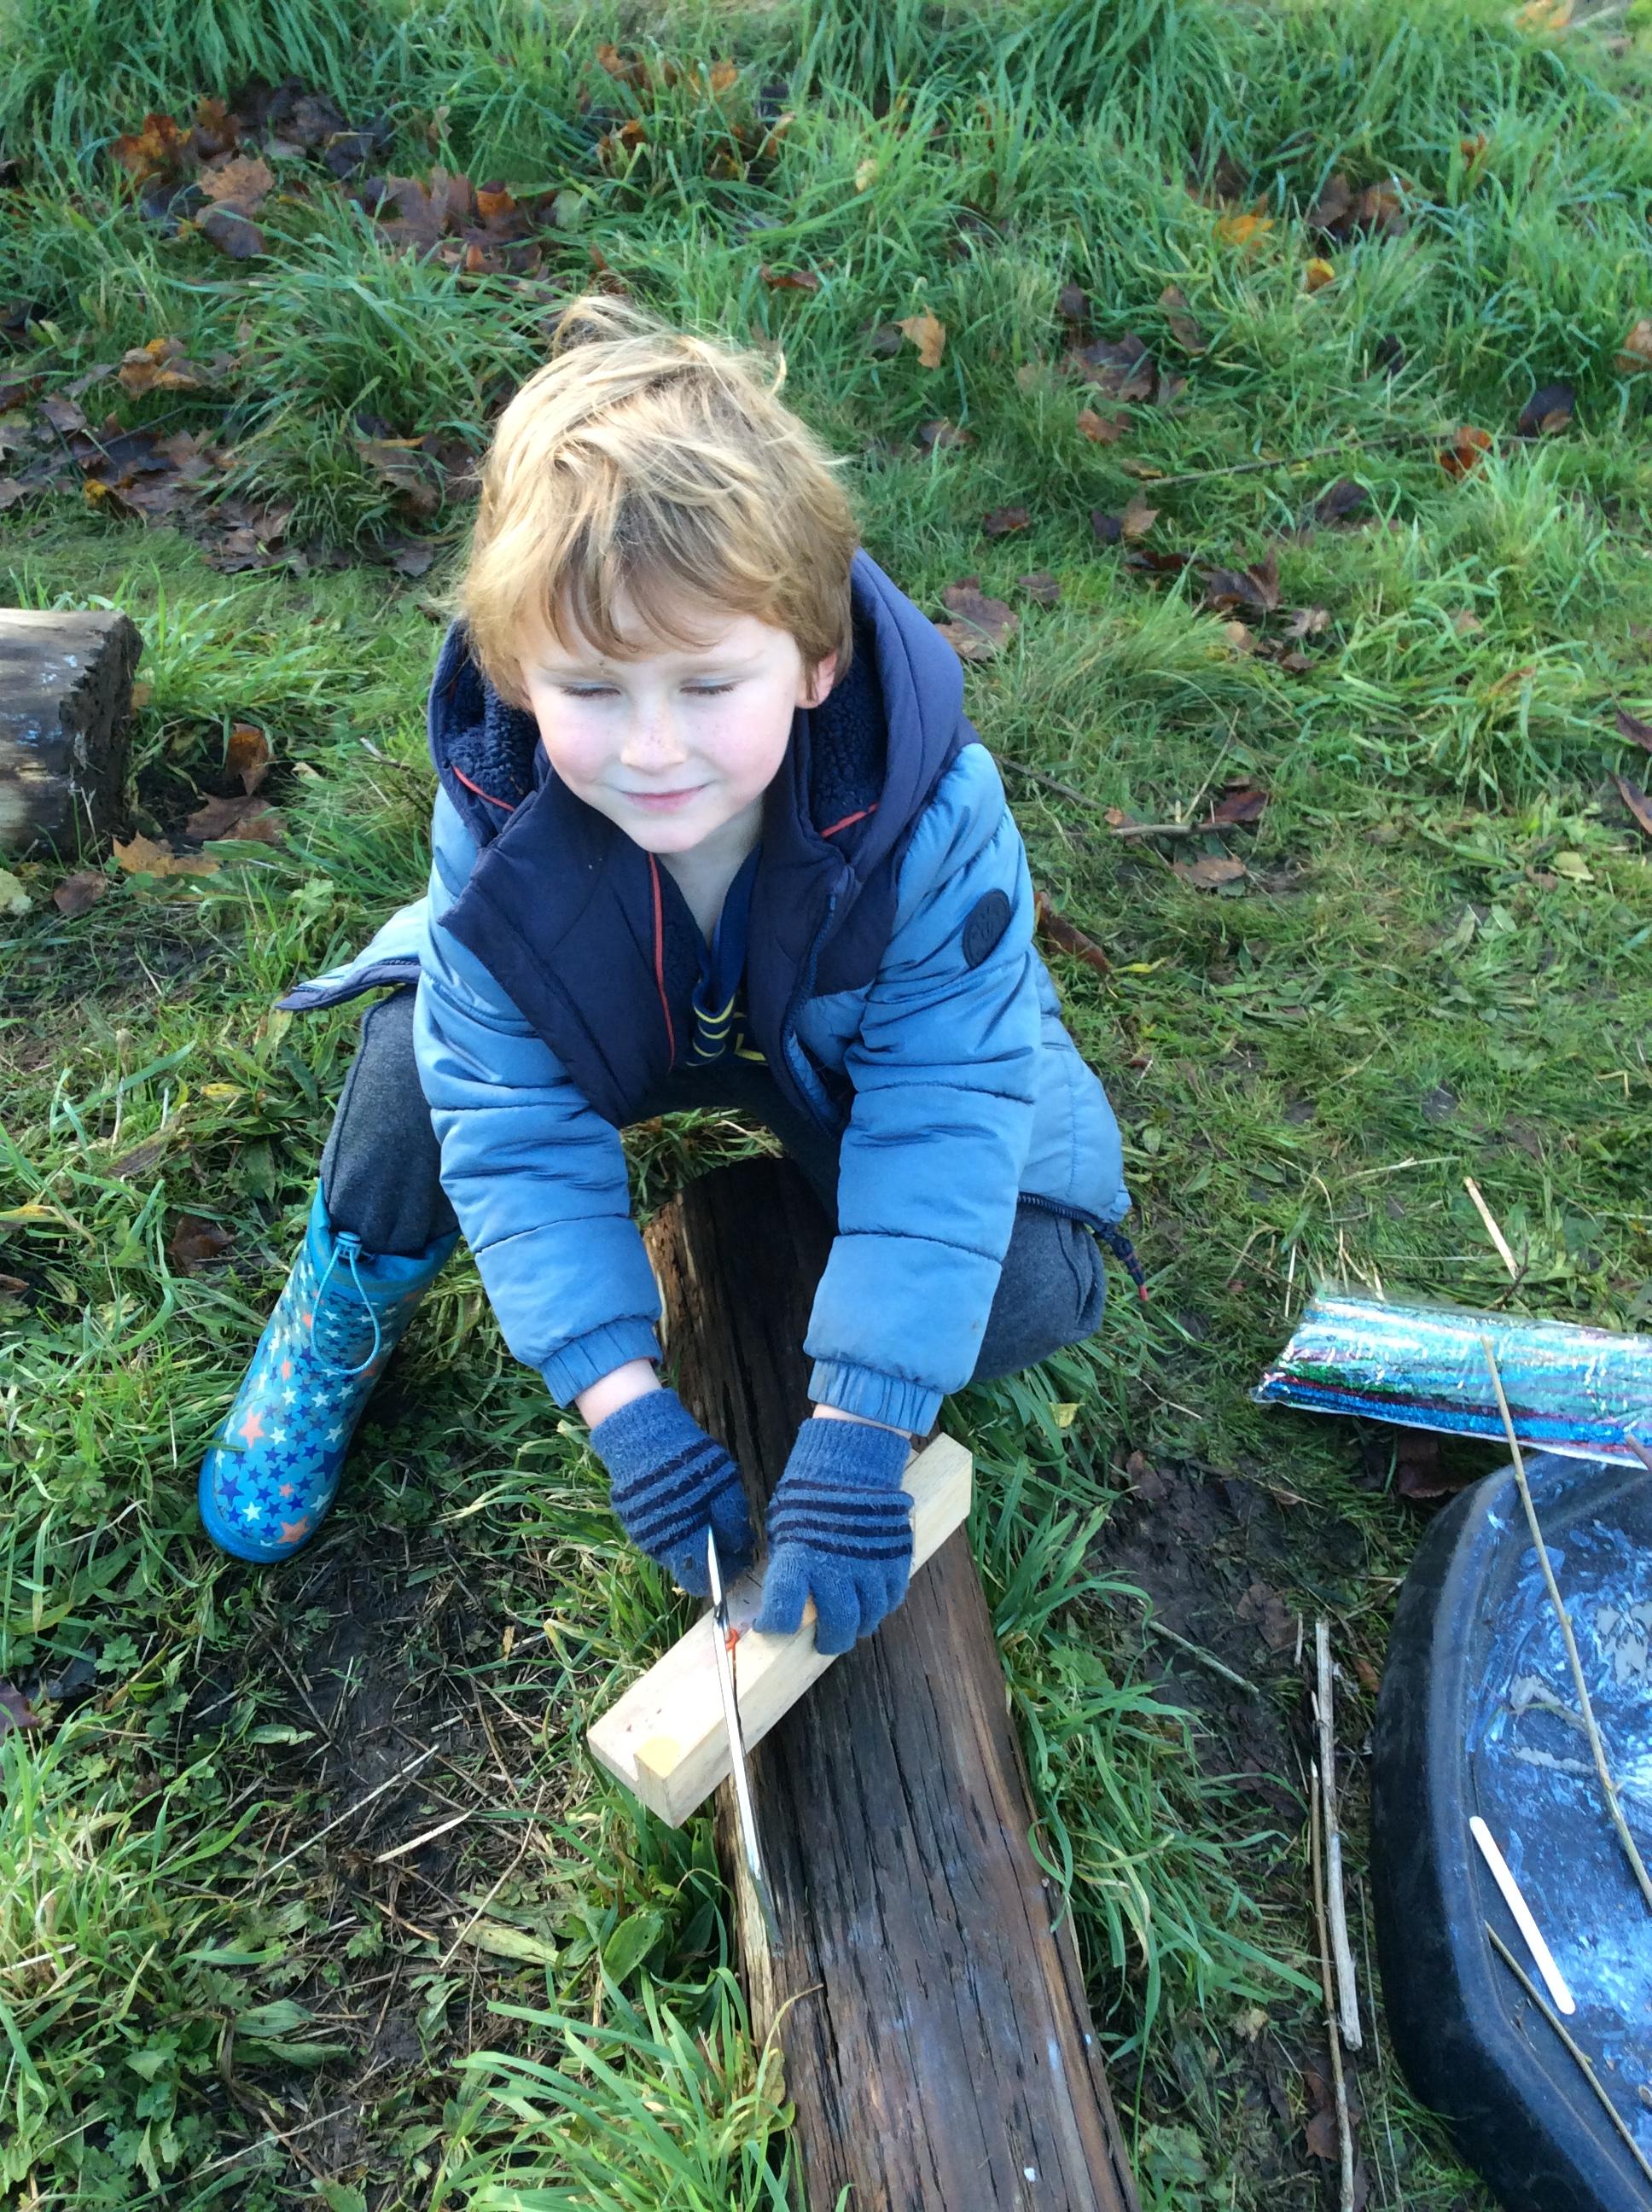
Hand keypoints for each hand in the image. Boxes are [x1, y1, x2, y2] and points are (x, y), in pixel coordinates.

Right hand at [588, 1385, 755, 1597]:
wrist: (641, 1434)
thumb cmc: (687, 1459)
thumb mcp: (723, 1484)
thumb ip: (732, 1519)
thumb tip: (739, 1546)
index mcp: (683, 1540)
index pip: (701, 1579)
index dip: (723, 1574)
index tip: (739, 1559)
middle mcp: (659, 1546)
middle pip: (688, 1568)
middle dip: (711, 1559)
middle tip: (729, 1539)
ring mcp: (642, 1534)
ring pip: (674, 1553)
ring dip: (693, 1544)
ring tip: (710, 1520)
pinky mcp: (633, 1519)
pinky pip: (661, 1536)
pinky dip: (677, 1531)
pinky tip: (688, 1509)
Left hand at [752, 1416, 913, 1655]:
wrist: (853, 1458)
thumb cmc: (810, 1491)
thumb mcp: (784, 1525)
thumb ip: (788, 1564)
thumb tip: (787, 1596)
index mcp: (798, 1557)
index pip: (783, 1611)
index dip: (775, 1626)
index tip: (770, 1627)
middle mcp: (835, 1569)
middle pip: (836, 1626)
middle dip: (828, 1640)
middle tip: (823, 1640)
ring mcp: (869, 1566)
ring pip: (868, 1617)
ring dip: (857, 1625)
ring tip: (850, 1622)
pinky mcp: (895, 1560)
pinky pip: (891, 1598)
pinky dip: (881, 1606)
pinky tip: (871, 1600)